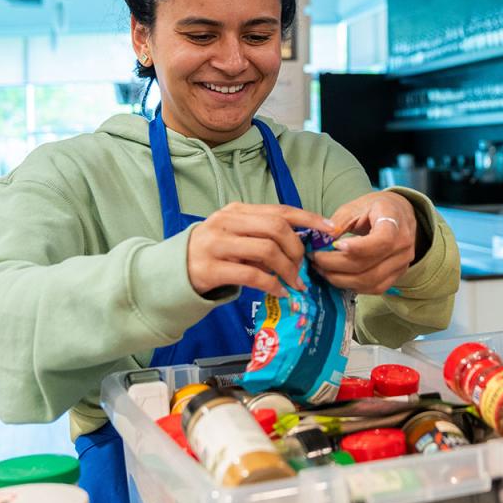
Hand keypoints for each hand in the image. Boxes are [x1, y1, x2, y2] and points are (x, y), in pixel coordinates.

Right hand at [186, 203, 332, 297]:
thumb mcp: (235, 235)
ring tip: (295, 283)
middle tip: (303, 267)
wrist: (173, 270)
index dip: (308, 219)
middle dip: (296, 249)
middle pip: (276, 228)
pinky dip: (272, 285)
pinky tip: (281, 292)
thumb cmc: (213, 253)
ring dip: (288, 269)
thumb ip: (262, 233)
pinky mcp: (211, 269)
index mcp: (237, 210)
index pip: (279, 210)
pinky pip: (252, 276)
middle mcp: (227, 222)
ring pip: (266, 251)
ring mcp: (217, 244)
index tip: (329, 229)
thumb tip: (302, 241)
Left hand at [311, 192, 417, 293]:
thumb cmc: (377, 207)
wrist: (400, 215)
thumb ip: (339, 222)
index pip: (381, 241)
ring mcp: (402, 264)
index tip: (334, 246)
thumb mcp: (357, 206)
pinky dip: (352, 285)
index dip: (357, 248)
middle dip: (336, 266)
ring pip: (369, 281)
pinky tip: (337, 276)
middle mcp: (403, 247)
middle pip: (368, 266)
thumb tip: (321, 241)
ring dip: (340, 279)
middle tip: (315, 259)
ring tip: (322, 269)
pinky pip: (374, 288)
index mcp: (395, 222)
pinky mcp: (397, 276)